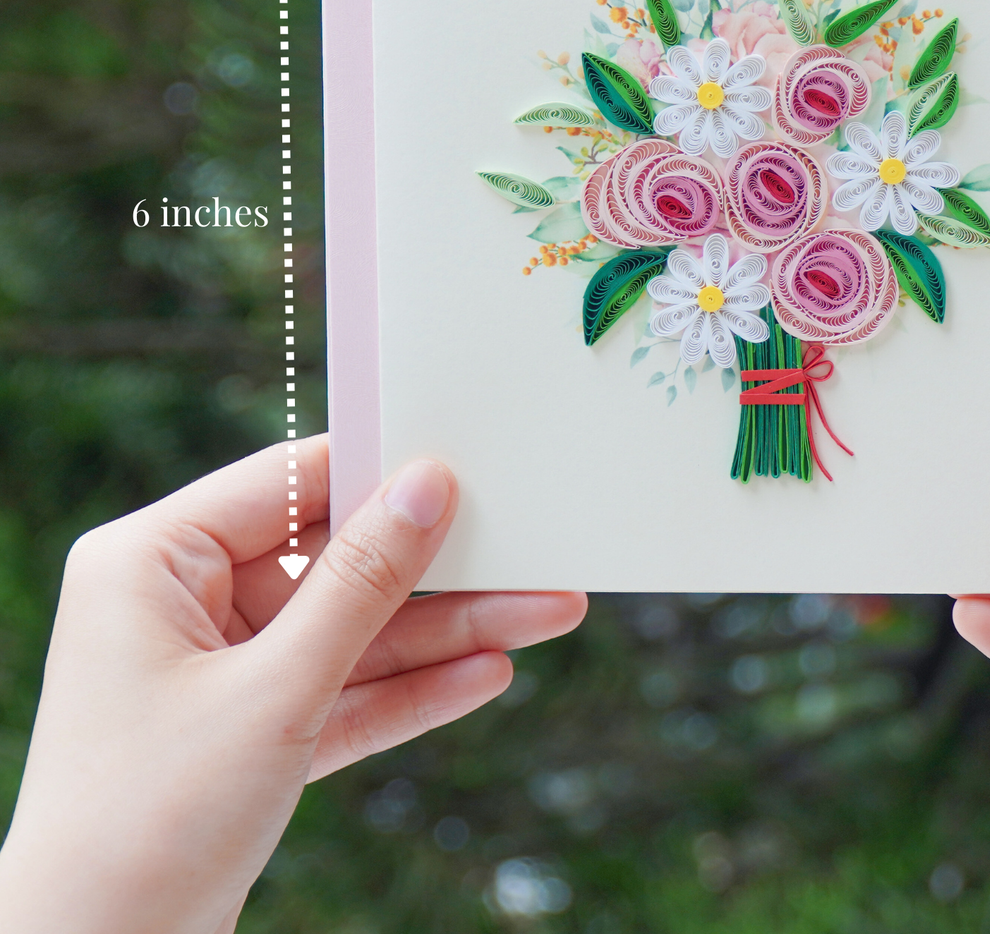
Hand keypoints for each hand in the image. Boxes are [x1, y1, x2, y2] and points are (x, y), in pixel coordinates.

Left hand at [0, 434, 585, 933]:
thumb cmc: (145, 827)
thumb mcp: (273, 692)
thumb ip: (360, 584)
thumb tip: (427, 487)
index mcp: (152, 562)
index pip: (288, 483)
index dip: (381, 472)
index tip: (470, 463)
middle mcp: (181, 603)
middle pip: (335, 562)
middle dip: (438, 574)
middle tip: (530, 553)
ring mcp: (216, 669)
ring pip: (352, 631)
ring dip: (445, 633)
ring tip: (544, 614)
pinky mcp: (248, 731)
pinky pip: (342, 691)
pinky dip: (410, 689)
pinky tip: (488, 672)